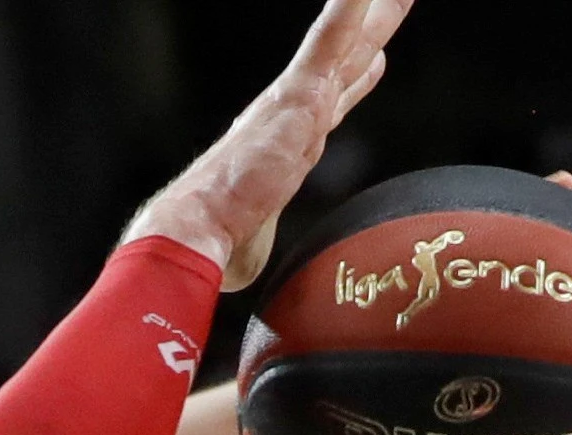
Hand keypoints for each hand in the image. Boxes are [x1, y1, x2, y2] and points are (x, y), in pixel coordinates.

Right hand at [123, 0, 411, 289]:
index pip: (331, 103)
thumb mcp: (251, 243)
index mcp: (285, 142)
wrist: (195, 228)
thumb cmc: (216, 242)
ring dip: (375, 10)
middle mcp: (292, 113)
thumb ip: (253, 244)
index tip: (376, 61)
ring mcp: (296, 100)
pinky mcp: (297, 97)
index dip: (356, 80)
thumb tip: (235, 271)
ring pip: (348, 42)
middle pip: (348, 62)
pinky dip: (347, 12)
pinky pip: (330, 43)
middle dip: (375, 30)